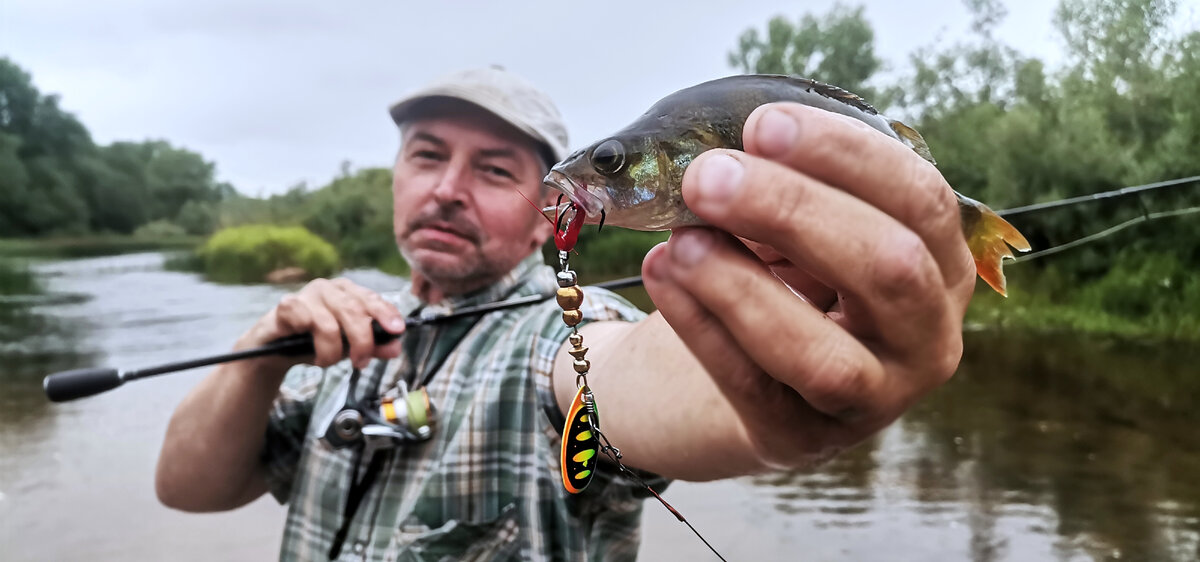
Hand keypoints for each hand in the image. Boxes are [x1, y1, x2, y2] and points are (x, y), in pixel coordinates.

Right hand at [241, 278, 405, 369]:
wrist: (276, 351)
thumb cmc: (315, 343)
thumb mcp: (349, 347)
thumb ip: (373, 346)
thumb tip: (395, 348)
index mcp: (348, 293)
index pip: (372, 299)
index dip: (386, 314)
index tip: (397, 330)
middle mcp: (330, 289)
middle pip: (354, 311)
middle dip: (361, 341)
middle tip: (360, 362)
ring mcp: (307, 294)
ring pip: (329, 324)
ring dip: (331, 351)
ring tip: (326, 361)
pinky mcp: (286, 305)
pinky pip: (303, 320)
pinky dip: (309, 340)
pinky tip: (308, 349)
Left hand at [641, 102, 974, 466]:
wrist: (768, 378)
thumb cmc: (798, 280)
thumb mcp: (811, 230)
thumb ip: (789, 192)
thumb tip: (724, 161)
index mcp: (943, 263)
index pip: (920, 198)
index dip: (844, 156)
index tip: (763, 125)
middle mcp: (928, 337)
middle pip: (886, 268)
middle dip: (792, 211)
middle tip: (707, 176)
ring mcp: (875, 401)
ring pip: (823, 355)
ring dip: (742, 286)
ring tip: (680, 239)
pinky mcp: (804, 439)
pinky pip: (752, 386)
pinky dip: (700, 326)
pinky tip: (663, 273)